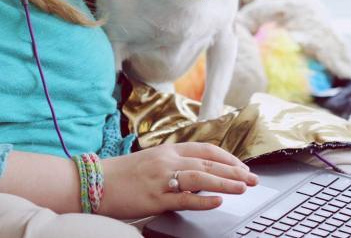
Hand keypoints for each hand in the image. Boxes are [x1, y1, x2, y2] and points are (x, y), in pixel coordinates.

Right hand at [99, 142, 257, 218]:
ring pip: (200, 177)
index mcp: (167, 150)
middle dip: (234, 170)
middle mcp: (167, 160)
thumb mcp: (151, 161)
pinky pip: (184, 198)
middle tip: (253, 178)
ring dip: (225, 182)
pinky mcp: (155, 197)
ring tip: (244, 187)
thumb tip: (199, 173)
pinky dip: (203, 199)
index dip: (227, 157)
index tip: (242, 166)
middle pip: (208, 163)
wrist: (96, 182)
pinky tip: (218, 201)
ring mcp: (161, 178)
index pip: (205, 149)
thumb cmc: (123, 174)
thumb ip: (174, 164)